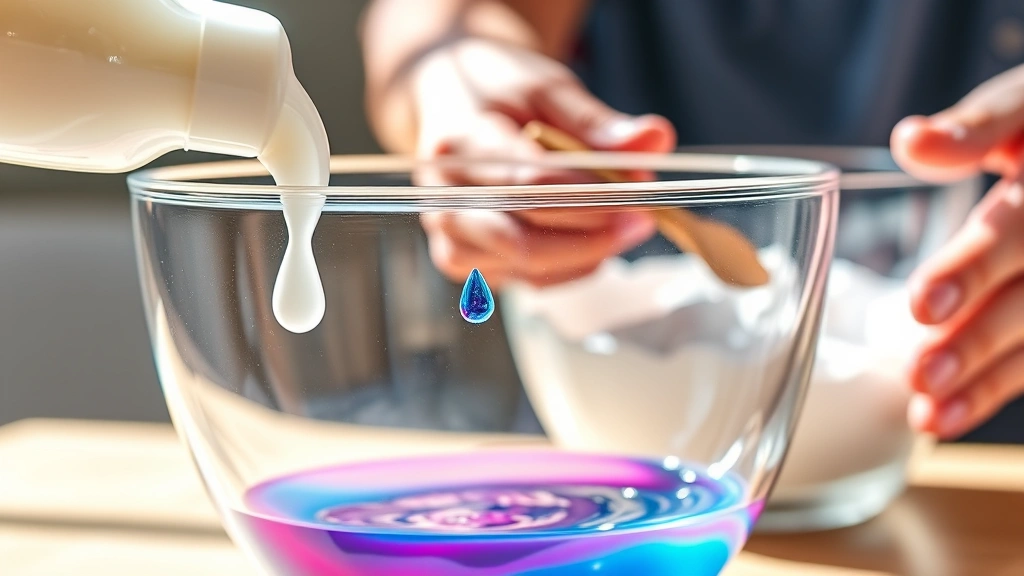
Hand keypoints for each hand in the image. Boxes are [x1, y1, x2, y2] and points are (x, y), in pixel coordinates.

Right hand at [411, 38, 674, 287]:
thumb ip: (594, 120)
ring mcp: (451, 236)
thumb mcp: (545, 86)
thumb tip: (654, 139)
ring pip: (527, 268)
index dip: (587, 195)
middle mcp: (445, 198)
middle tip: (642, 219)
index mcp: (458, 145)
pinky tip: (594, 240)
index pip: (527, 184)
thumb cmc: (496, 92)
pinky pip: (527, 281)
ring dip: (585, 255)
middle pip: (522, 240)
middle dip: (591, 236)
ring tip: (623, 224)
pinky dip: (570, 267)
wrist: (446, 99)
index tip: (637, 192)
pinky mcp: (464, 261)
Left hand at [891, 64, 1023, 438]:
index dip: (973, 268)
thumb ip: (975, 127)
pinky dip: (996, 387)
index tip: (922, 305)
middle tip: (920, 374)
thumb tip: (911, 140)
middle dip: (978, 338)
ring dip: (987, 380)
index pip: (1017, 231)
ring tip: (927, 415)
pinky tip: (946, 417)